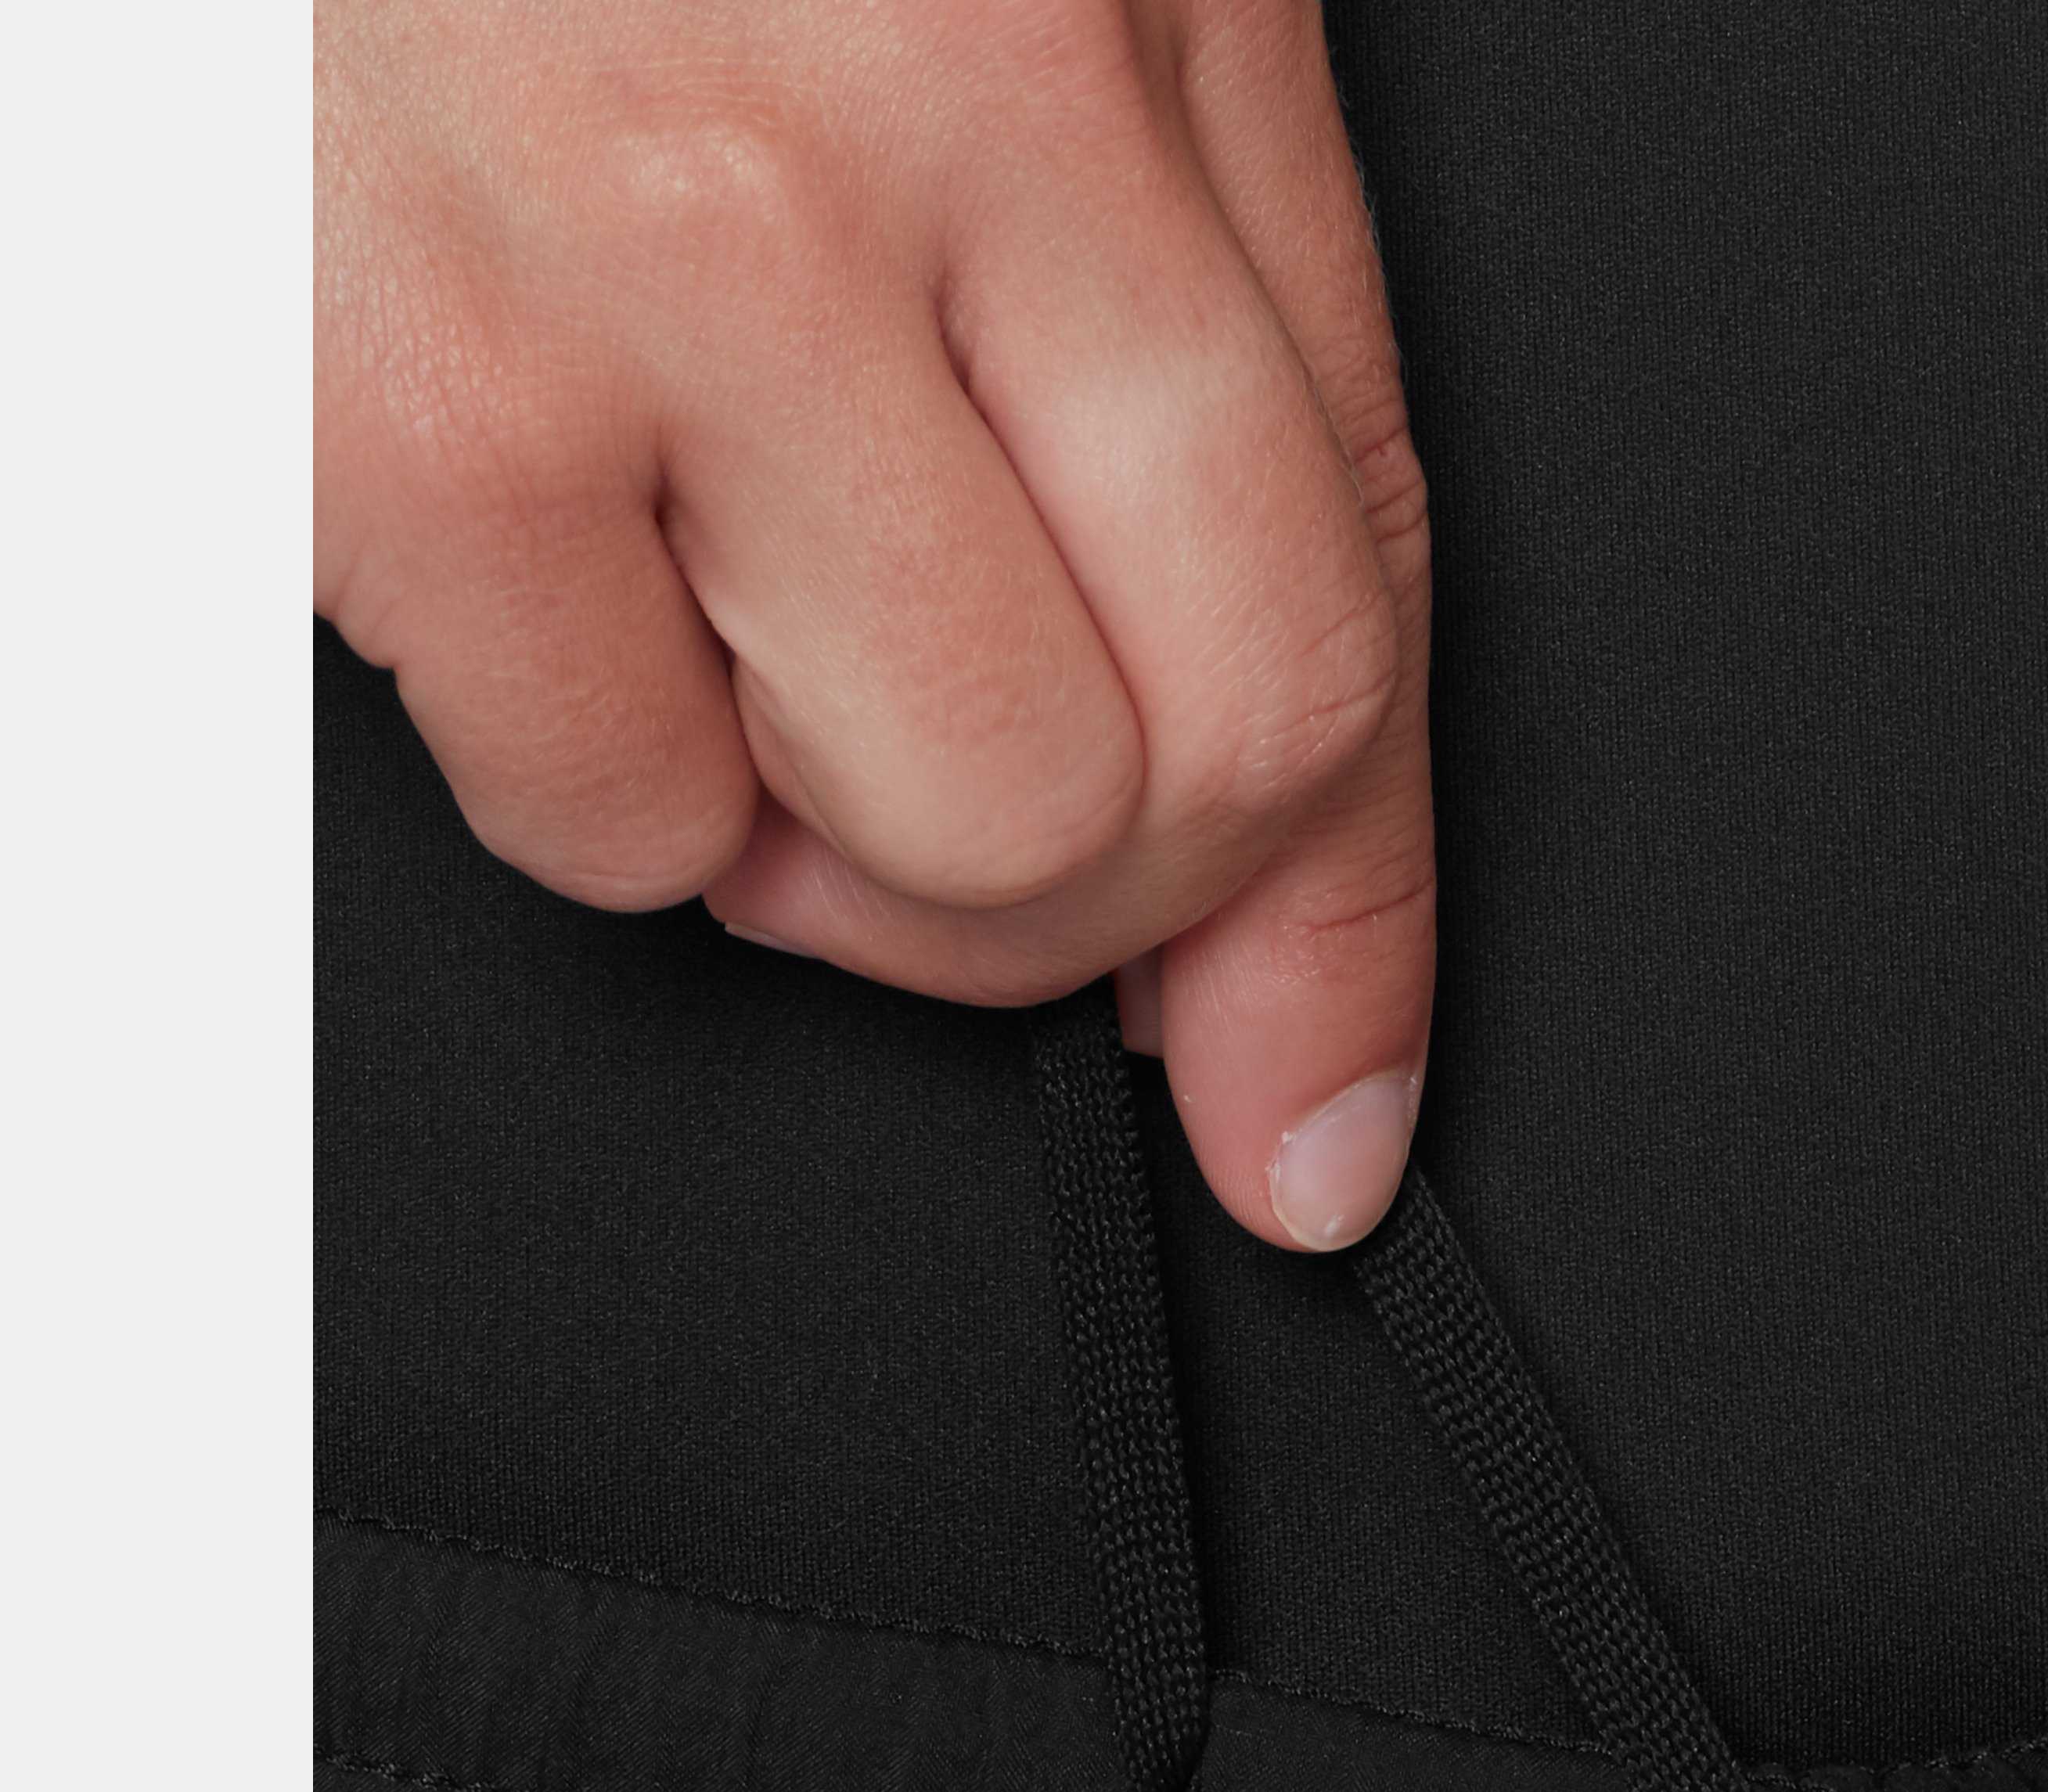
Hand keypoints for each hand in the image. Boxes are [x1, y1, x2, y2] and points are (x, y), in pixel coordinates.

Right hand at [317, 0, 1432, 1248]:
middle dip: (1076, 898)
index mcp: (1110, 6)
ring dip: (831, 840)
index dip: (1333, 928)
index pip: (1340, 607)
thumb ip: (1204, 397)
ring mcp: (650, 265)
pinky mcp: (390, 400)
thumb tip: (1268, 899)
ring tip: (726, 604)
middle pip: (1159, 784)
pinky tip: (550, 542)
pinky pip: (608, 816)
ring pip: (920, 847)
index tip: (1315, 1109)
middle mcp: (915, 115)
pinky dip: (596, 765)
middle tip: (945, 780)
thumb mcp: (1030, 6)